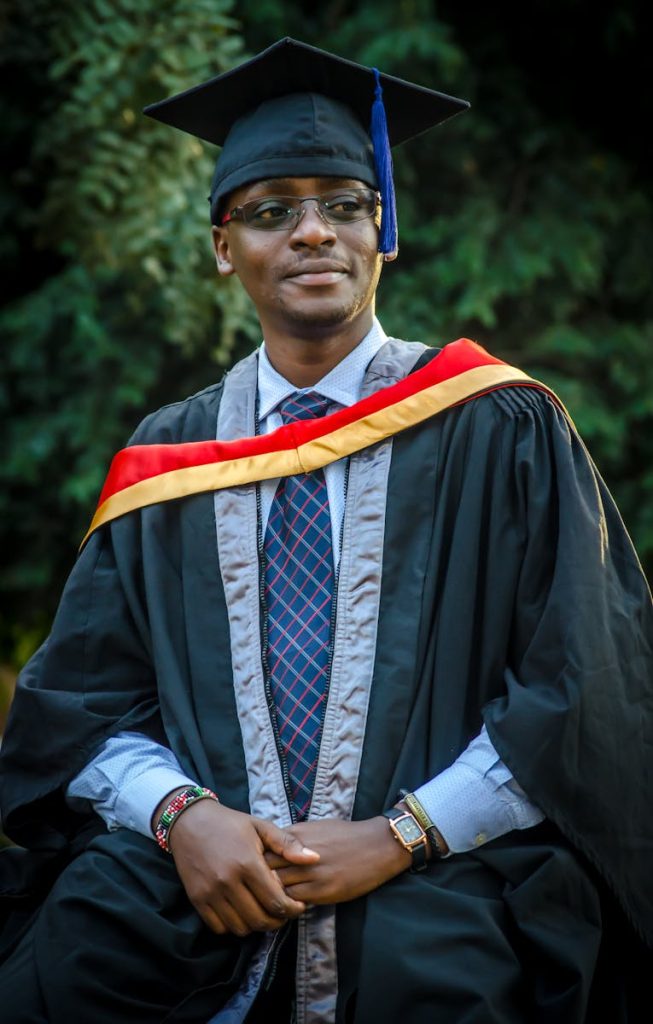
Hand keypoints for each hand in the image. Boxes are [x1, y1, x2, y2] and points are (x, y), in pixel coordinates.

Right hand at [166, 799, 319, 936]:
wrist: (191, 822)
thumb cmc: (231, 824)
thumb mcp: (261, 827)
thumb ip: (288, 844)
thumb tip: (315, 858)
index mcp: (248, 863)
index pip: (276, 901)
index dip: (292, 909)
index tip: (299, 906)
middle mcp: (228, 881)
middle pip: (260, 919)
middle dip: (277, 921)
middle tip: (284, 913)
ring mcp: (211, 893)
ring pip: (241, 927)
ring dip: (256, 925)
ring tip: (264, 912)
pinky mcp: (197, 900)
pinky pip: (219, 927)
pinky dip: (234, 926)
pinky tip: (242, 912)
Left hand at [264, 817, 411, 905]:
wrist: (378, 845)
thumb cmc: (347, 834)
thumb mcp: (316, 827)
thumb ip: (293, 838)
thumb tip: (272, 849)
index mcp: (297, 835)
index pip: (263, 849)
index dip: (255, 860)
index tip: (254, 868)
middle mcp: (301, 853)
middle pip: (266, 869)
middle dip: (258, 879)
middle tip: (255, 889)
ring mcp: (313, 873)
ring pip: (278, 888)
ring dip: (272, 895)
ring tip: (269, 901)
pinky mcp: (324, 891)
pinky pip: (296, 901)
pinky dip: (288, 904)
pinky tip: (288, 905)